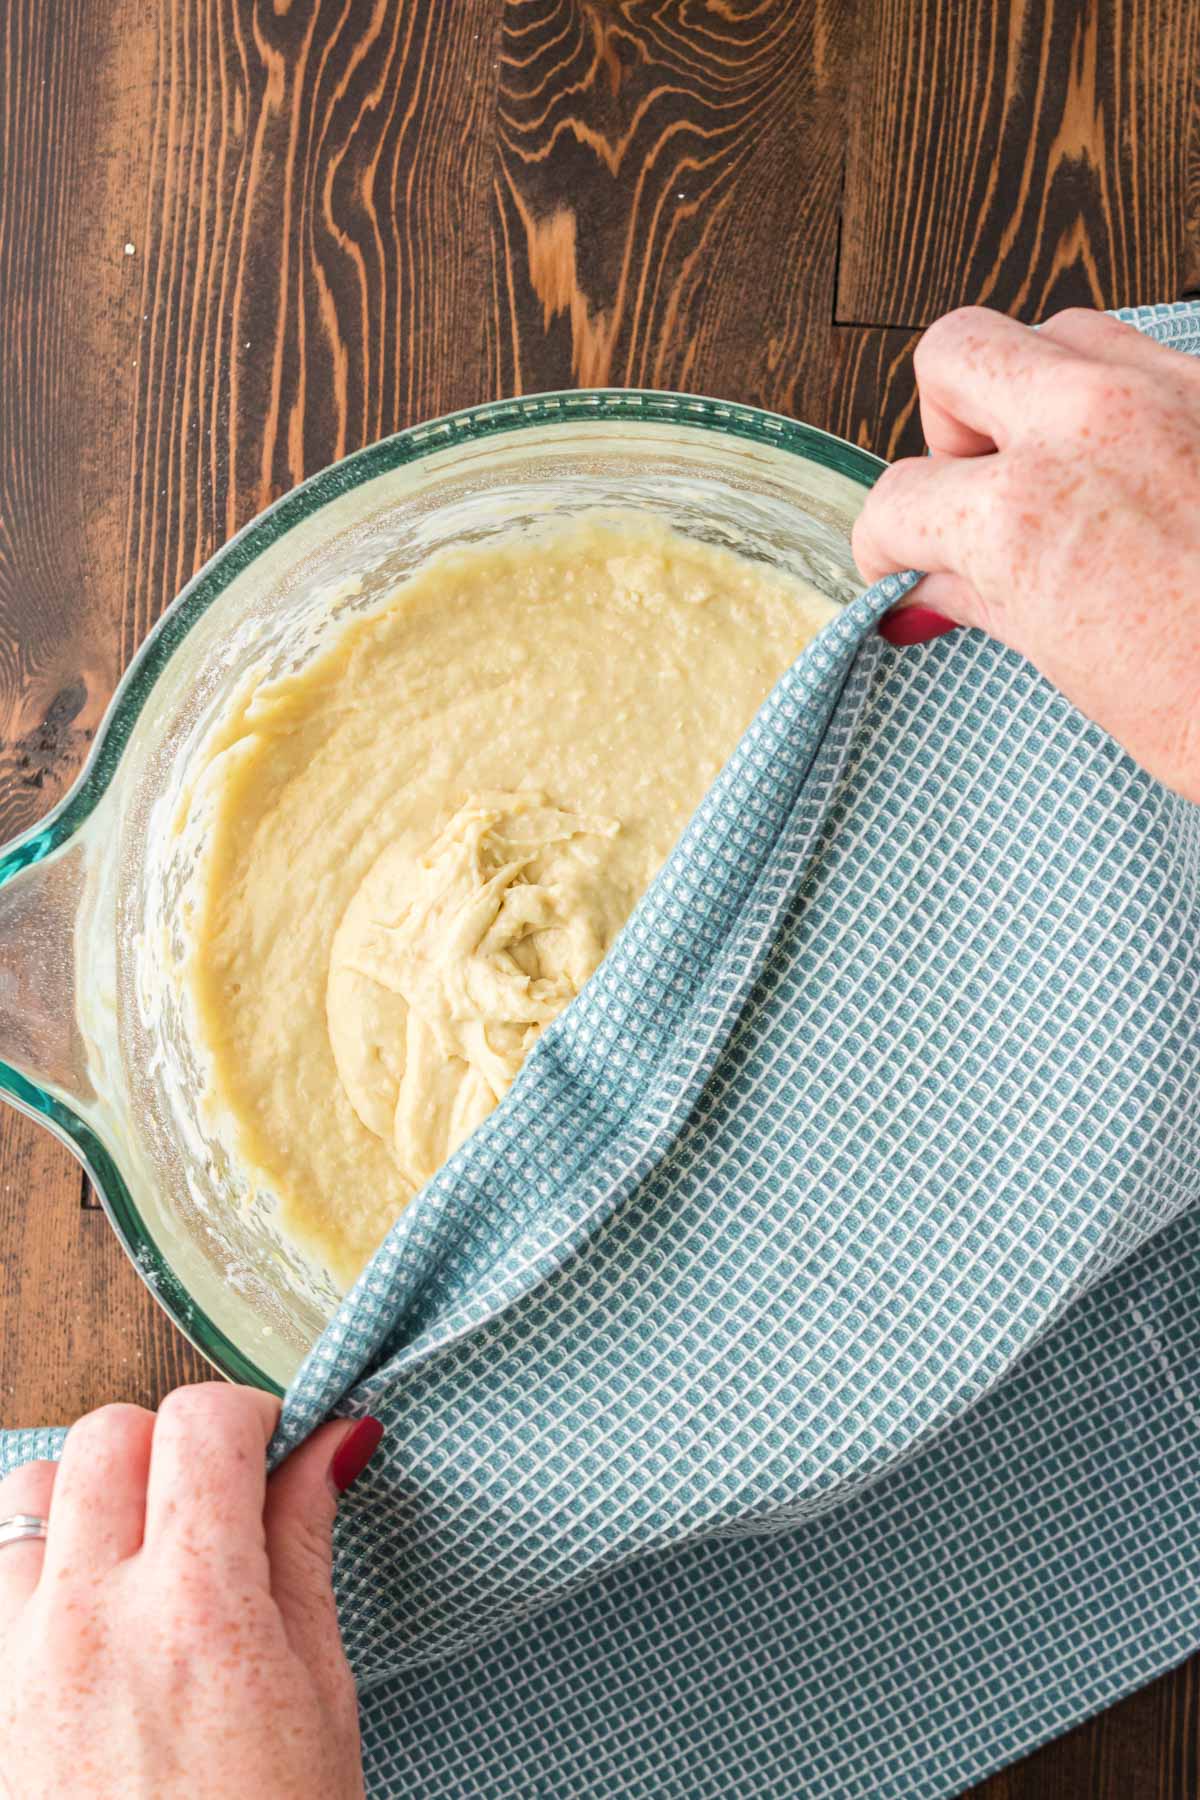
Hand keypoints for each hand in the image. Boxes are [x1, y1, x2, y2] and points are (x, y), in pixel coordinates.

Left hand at [0, 1385, 382, 1798]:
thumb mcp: (319, 1693)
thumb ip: (304, 1547)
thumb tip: (333, 1440)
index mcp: (198, 1610)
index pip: (201, 1422)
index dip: (250, 1416)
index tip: (271, 1452)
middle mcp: (90, 1619)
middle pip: (108, 1433)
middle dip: (170, 1444)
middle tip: (214, 1501)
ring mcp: (17, 1662)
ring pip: (30, 1490)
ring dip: (90, 1496)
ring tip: (143, 1555)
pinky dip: (37, 1566)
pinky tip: (90, 1616)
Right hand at [853, 306, 1199, 803]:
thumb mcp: (1087, 676)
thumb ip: (1001, 607)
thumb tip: (943, 591)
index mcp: (1026, 514)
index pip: (900, 497)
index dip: (888, 543)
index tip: (905, 565)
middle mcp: (1089, 424)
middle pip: (955, 353)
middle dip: (949, 425)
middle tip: (981, 493)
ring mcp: (1173, 392)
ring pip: (1058, 331)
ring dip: (1039, 392)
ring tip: (1068, 476)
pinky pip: (1154, 357)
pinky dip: (1132, 402)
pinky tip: (1152, 476)